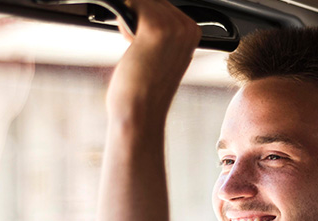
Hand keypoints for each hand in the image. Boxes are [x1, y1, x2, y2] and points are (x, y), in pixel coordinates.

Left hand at [107, 0, 201, 123]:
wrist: (140, 112)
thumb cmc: (144, 89)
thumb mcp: (160, 52)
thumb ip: (159, 29)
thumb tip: (141, 6)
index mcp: (193, 32)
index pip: (162, 3)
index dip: (146, 18)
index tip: (147, 44)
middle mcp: (188, 27)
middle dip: (138, 17)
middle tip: (140, 48)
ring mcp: (174, 27)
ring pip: (142, 1)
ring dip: (130, 20)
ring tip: (137, 49)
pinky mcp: (155, 28)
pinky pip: (132, 4)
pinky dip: (123, 21)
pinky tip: (132, 45)